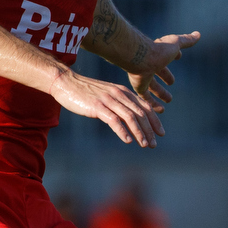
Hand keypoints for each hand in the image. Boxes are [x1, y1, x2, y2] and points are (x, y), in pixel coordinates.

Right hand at [51, 68, 165, 147]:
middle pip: (140, 114)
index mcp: (124, 92)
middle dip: (150, 130)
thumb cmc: (87, 91)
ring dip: (139, 133)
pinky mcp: (97, 107)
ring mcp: (109, 100)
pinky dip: (123, 131)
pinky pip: (114, 120)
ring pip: (130, 118)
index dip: (155, 121)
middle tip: (154, 144)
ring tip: (144, 145)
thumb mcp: (108, 95)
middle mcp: (119, 95)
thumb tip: (133, 116)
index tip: (161, 133)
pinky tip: (128, 141)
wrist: (67, 83)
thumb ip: (121, 103)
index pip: (145, 107)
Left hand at [127, 32, 199, 110]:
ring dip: (161, 93)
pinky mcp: (139, 86)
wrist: (138, 57)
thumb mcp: (175, 44)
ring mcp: (144, 75)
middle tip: (171, 82)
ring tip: (169, 100)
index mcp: (158, 54)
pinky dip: (153, 104)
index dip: (173, 55)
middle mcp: (150, 64)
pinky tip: (161, 110)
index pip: (167, 54)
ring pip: (152, 86)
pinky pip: (146, 97)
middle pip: (158, 72)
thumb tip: (198, 34)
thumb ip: (186, 40)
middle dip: (165, 76)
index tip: (178, 56)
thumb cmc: (157, 49)